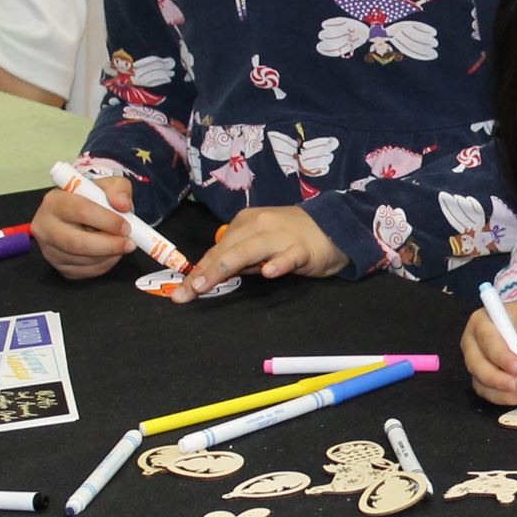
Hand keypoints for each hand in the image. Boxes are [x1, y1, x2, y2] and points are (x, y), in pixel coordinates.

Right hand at [33, 173, 134, 277]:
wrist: (81, 216)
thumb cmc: (94, 200)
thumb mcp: (109, 186)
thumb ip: (119, 189)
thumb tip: (123, 205)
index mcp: (54, 200)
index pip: (81, 211)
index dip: (108, 221)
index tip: (126, 226)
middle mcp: (45, 226)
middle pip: (77, 243)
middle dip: (109, 245)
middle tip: (130, 243)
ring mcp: (49, 249)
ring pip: (83, 260)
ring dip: (109, 255)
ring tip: (120, 244)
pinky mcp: (58, 266)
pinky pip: (85, 271)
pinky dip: (104, 265)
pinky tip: (110, 253)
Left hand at [179, 207, 345, 298]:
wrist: (334, 227)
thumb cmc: (293, 238)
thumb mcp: (261, 243)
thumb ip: (239, 257)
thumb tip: (212, 274)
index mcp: (245, 222)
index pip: (217, 249)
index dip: (198, 270)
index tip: (182, 291)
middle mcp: (258, 225)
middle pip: (226, 251)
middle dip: (203, 272)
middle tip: (186, 293)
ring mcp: (280, 236)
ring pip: (247, 251)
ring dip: (224, 268)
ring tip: (205, 285)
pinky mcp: (302, 249)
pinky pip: (287, 257)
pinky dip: (277, 264)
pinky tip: (268, 272)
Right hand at [463, 295, 516, 405]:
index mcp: (482, 322)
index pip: (486, 340)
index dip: (501, 356)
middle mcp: (474, 343)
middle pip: (476, 365)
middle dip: (498, 378)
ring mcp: (477, 362)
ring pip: (480, 382)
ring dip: (502, 392)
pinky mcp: (483, 379)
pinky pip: (488, 393)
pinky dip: (504, 398)